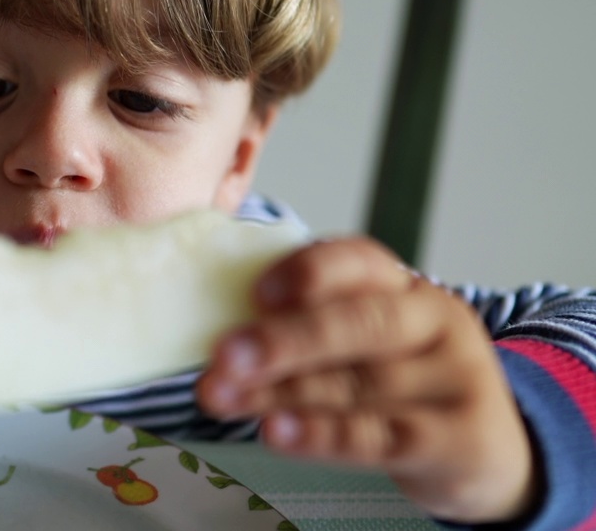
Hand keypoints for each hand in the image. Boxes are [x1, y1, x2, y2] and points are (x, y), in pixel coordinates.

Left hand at [196, 238, 536, 524]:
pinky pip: (382, 436)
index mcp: (403, 285)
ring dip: (280, 391)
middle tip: (223, 355)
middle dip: (283, 338)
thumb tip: (217, 334)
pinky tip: (277, 432)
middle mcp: (434, 320)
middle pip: (358, 322)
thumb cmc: (403, 385)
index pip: (359, 259)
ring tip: (223, 397)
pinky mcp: (460, 438)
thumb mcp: (368, 343)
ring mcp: (453, 378)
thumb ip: (310, 327)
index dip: (307, 270)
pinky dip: (323, 435)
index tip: (256, 292)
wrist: (491, 450)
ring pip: (356, 382)